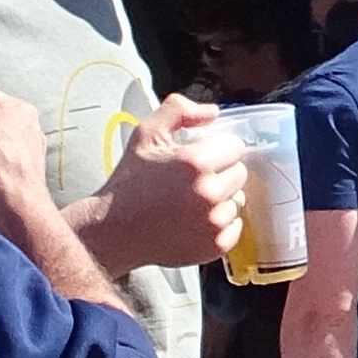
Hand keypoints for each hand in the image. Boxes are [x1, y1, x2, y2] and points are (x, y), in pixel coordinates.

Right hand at [69, 99, 240, 273]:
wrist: (116, 230)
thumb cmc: (131, 182)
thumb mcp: (146, 134)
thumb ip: (178, 111)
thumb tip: (213, 112)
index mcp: (195, 162)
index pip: (235, 146)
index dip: (217, 149)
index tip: (200, 157)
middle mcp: (209, 193)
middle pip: (240, 173)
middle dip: (221, 172)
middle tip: (193, 180)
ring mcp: (214, 223)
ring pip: (238, 200)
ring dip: (222, 199)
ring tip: (191, 202)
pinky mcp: (216, 246)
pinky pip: (236, 226)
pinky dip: (221, 224)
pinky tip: (196, 220)